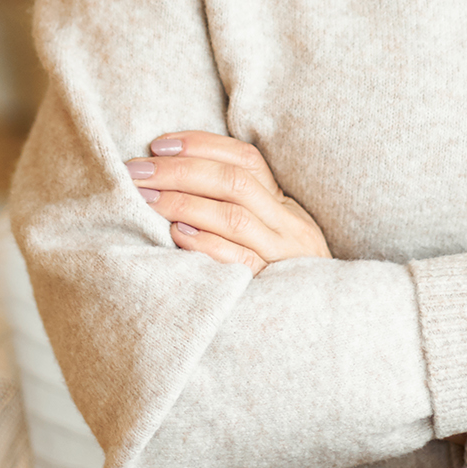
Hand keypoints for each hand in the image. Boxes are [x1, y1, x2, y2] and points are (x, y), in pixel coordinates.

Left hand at [125, 131, 333, 275]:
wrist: (330, 322)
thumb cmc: (283, 272)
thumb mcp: (272, 232)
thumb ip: (239, 205)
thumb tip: (175, 174)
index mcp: (285, 203)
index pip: (245, 158)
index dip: (201, 145)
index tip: (158, 145)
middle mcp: (287, 223)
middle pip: (232, 182)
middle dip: (179, 171)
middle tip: (137, 172)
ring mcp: (281, 255)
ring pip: (233, 217)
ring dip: (184, 202)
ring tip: (147, 198)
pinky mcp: (272, 287)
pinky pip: (238, 260)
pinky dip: (205, 243)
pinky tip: (176, 233)